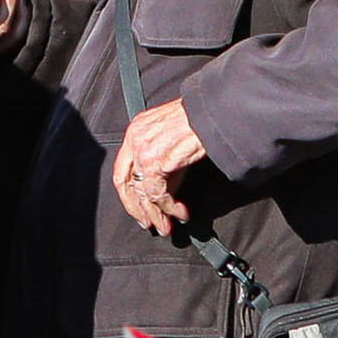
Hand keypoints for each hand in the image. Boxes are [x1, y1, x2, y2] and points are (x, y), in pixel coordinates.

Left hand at [111, 98, 207, 235]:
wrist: (215, 111)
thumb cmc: (201, 121)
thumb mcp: (174, 138)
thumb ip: (165, 163)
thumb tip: (166, 191)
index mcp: (136, 130)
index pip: (123, 169)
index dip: (130, 194)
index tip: (139, 209)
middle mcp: (134, 139)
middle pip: (126, 183)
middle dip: (138, 208)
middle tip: (149, 224)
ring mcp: (142, 150)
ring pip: (142, 192)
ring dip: (156, 214)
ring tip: (166, 227)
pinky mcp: (156, 161)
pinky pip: (158, 193)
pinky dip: (170, 208)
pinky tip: (181, 213)